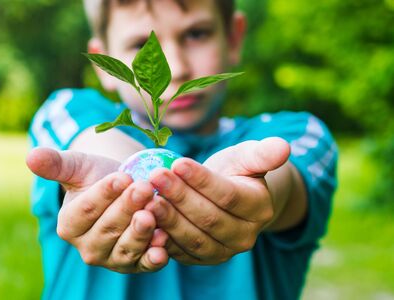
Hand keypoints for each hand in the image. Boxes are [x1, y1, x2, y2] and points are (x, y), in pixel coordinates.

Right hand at [26, 147, 168, 272]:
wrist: (125, 188)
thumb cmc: (97, 175)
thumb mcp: (78, 166)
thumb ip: (56, 164)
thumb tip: (31, 156)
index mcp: (69, 225)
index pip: (87, 210)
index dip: (104, 194)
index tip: (122, 177)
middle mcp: (88, 247)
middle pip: (108, 228)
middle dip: (127, 207)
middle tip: (144, 188)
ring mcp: (111, 258)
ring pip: (125, 247)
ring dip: (141, 232)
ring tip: (154, 213)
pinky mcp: (135, 264)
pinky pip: (143, 263)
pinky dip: (153, 257)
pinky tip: (164, 242)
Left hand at [146, 137, 289, 264]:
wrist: (227, 198)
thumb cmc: (236, 171)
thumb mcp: (248, 157)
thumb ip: (263, 153)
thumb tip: (284, 147)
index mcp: (259, 208)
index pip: (229, 195)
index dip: (202, 180)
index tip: (177, 162)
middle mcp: (245, 236)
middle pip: (209, 218)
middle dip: (180, 196)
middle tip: (155, 176)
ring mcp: (223, 252)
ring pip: (193, 238)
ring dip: (168, 219)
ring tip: (146, 198)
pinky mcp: (202, 259)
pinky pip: (180, 253)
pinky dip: (161, 239)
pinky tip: (144, 220)